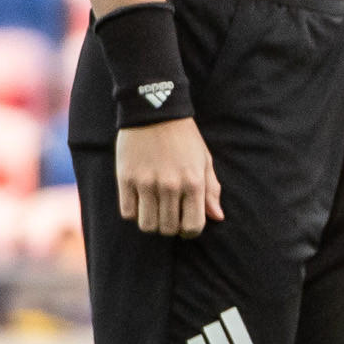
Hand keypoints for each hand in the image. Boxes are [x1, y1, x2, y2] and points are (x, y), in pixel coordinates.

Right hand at [117, 119, 220, 237]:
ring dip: (150, 221)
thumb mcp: (204, 160)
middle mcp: (170, 186)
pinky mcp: (126, 178)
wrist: (155, 111)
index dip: (189, 231)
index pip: (192, 226)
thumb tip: (217, 217)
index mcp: (194, 182)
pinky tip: (138, 199)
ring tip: (153, 208)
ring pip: (146, 225)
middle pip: (167, 229)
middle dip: (169, 226)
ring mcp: (146, 183)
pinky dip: (133, 211)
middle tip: (168, 214)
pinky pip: (127, 212)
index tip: (185, 225)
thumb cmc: (184, 137)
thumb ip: (211, 190)